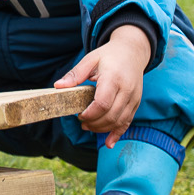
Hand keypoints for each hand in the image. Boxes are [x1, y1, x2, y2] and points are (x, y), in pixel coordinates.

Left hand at [56, 23, 152, 146]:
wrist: (132, 52)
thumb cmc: (109, 55)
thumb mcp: (90, 59)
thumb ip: (75, 74)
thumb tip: (57, 86)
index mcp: (113, 78)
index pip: (103, 103)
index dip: (90, 113)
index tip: (79, 115)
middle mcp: (126, 90)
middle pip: (111, 115)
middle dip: (95, 123)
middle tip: (81, 123)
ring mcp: (134, 98)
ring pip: (120, 121)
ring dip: (103, 129)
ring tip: (89, 127)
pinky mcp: (136, 103)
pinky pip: (128, 122)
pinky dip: (118, 133)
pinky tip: (109, 143)